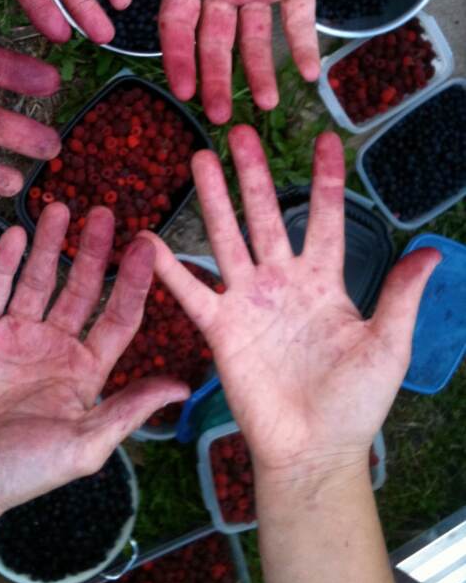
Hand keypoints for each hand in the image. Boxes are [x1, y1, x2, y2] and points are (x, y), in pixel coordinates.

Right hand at [0, 203, 186, 517]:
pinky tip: (14, 233)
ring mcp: (15, 338)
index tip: (148, 245)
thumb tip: (183, 387)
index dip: (134, 282)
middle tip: (105, 212)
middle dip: (94, 251)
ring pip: (37, 280)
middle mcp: (54, 350)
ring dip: (49, 245)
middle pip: (81, 289)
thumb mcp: (84, 445)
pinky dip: (3, 261)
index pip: (118, 318)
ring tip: (61, 207)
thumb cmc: (20, 474)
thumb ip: (128, 409)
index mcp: (85, 374)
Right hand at [146, 126, 437, 481]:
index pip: (326, 219)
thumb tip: (432, 251)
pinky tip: (149, 242)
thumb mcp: (387, 346)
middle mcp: (282, 282)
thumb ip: (400, 296)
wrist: (314, 449)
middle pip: (266, 216)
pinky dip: (170, 269)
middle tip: (240, 133)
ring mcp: (249, 301)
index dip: (325, 180)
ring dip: (214, 200)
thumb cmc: (354, 402)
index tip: (326, 140)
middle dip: (253, 175)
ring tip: (200, 159)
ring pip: (228, 239)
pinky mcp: (222, 328)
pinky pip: (192, 292)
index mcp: (324, 282)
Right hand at [155, 0, 350, 122]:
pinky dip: (303, 46)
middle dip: (215, 79)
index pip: (178, 21)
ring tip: (266, 104)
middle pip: (214, 41)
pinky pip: (299, 19)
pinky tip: (306, 75)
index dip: (178, 55)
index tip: (181, 87)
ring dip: (258, 73)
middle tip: (217, 114)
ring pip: (255, 40)